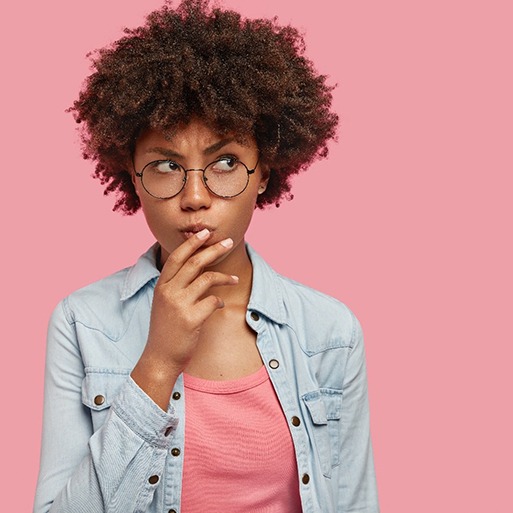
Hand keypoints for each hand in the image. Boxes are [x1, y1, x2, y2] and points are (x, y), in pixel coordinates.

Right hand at [131, 229, 237, 407]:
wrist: (160, 357)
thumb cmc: (166, 329)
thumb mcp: (164, 303)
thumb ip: (176, 285)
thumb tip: (199, 268)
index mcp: (161, 286)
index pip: (177, 257)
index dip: (192, 243)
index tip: (205, 233)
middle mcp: (169, 292)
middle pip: (194, 263)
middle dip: (213, 249)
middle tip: (228, 242)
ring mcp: (179, 305)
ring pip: (206, 279)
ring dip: (224, 277)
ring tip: (235, 279)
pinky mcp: (191, 319)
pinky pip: (213, 301)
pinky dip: (220, 300)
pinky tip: (220, 304)